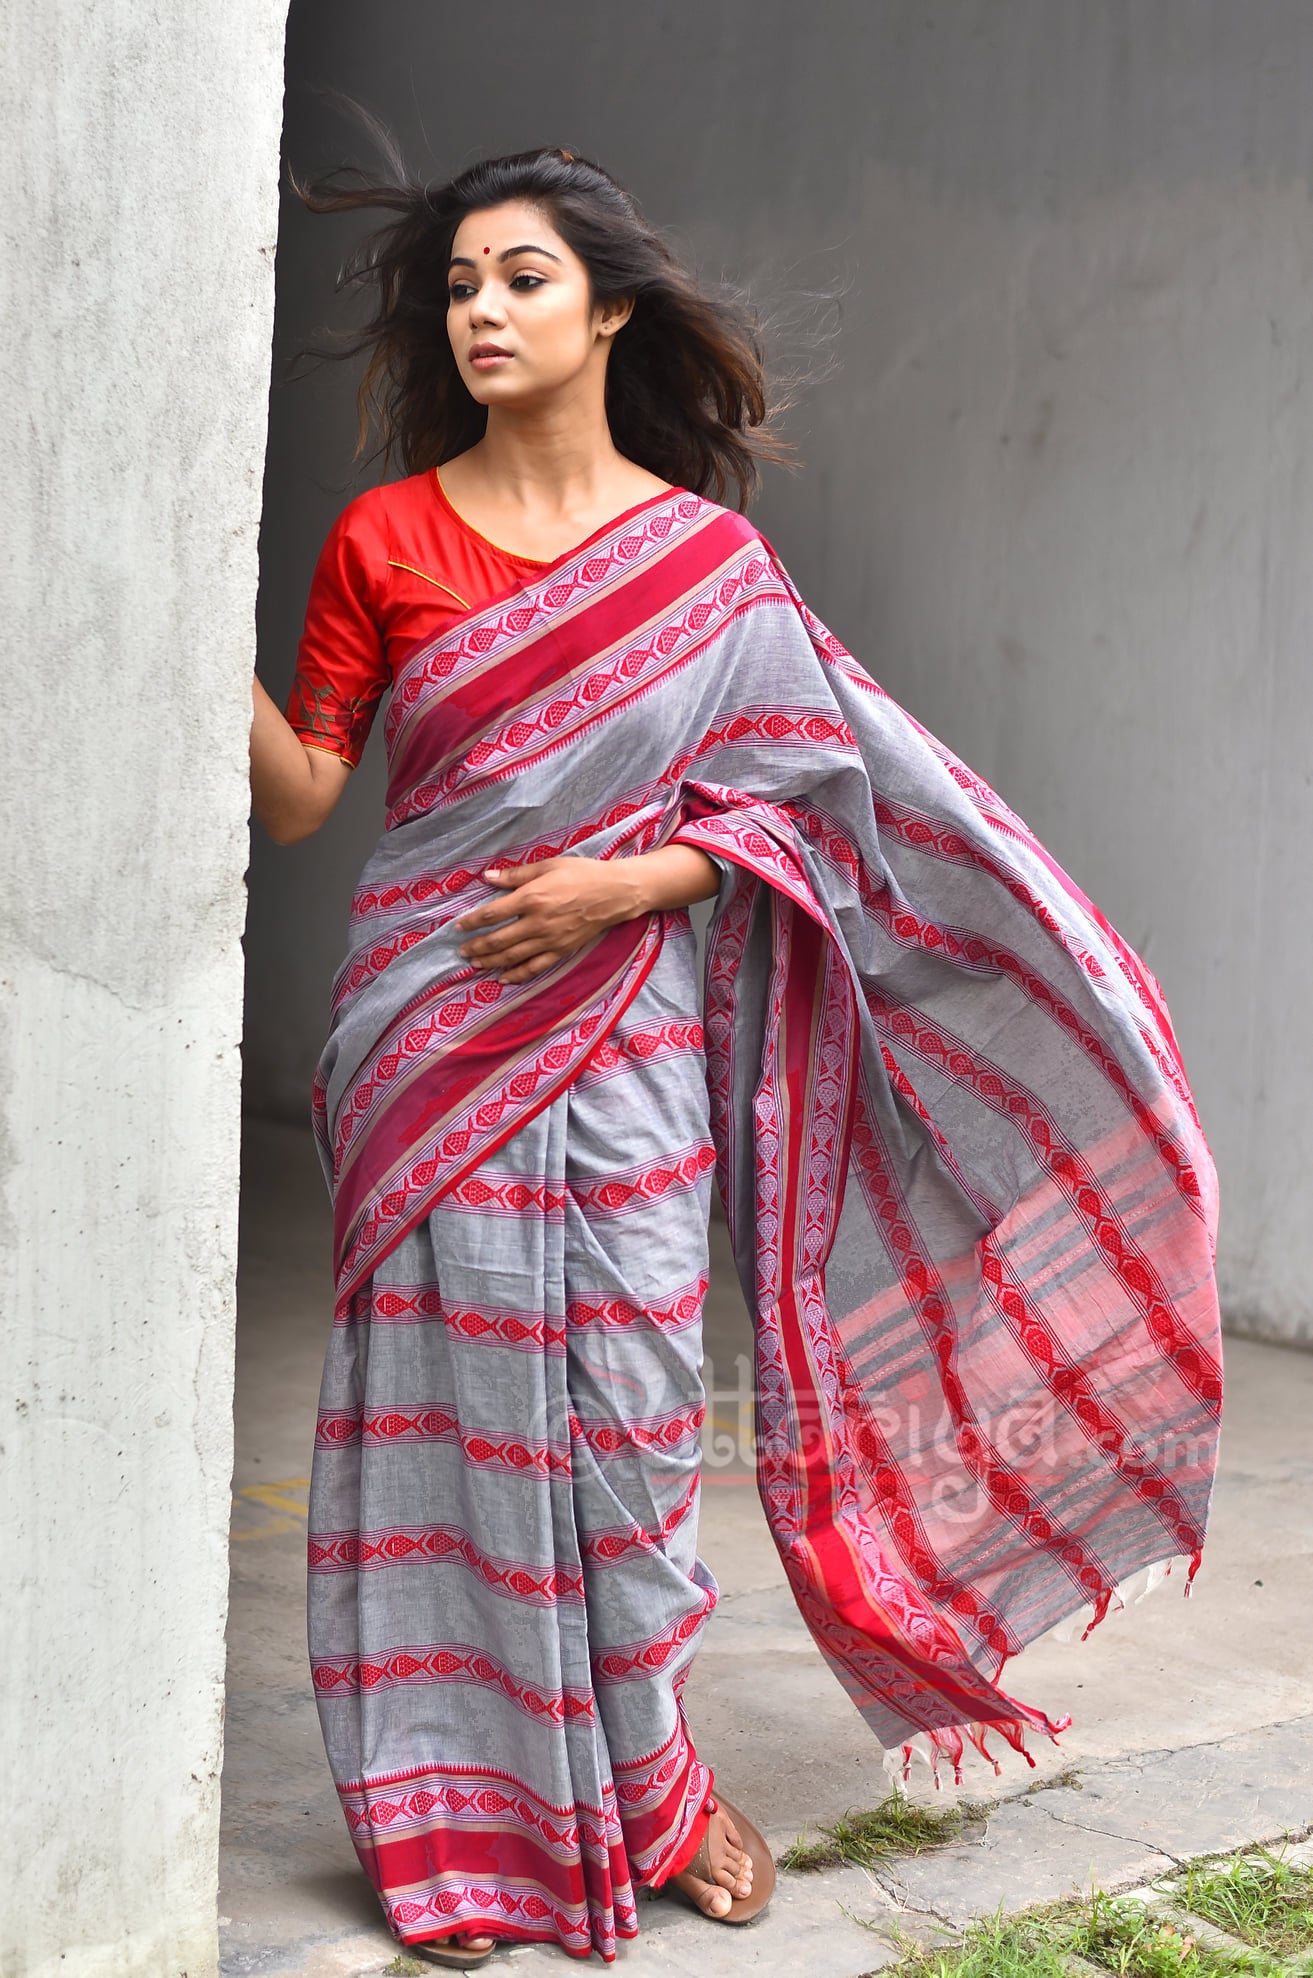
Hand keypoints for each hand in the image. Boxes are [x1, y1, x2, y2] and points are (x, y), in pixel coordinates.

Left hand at [454, 856, 645, 984]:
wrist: (615, 893)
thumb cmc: (582, 874)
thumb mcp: (548, 866)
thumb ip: (516, 875)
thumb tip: (488, 877)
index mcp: (531, 898)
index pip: (492, 914)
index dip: (472, 922)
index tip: (459, 927)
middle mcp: (537, 923)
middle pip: (498, 940)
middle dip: (477, 947)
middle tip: (462, 950)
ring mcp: (549, 940)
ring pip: (513, 956)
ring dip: (491, 962)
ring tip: (475, 964)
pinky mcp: (561, 950)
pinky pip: (535, 967)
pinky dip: (517, 975)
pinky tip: (504, 978)